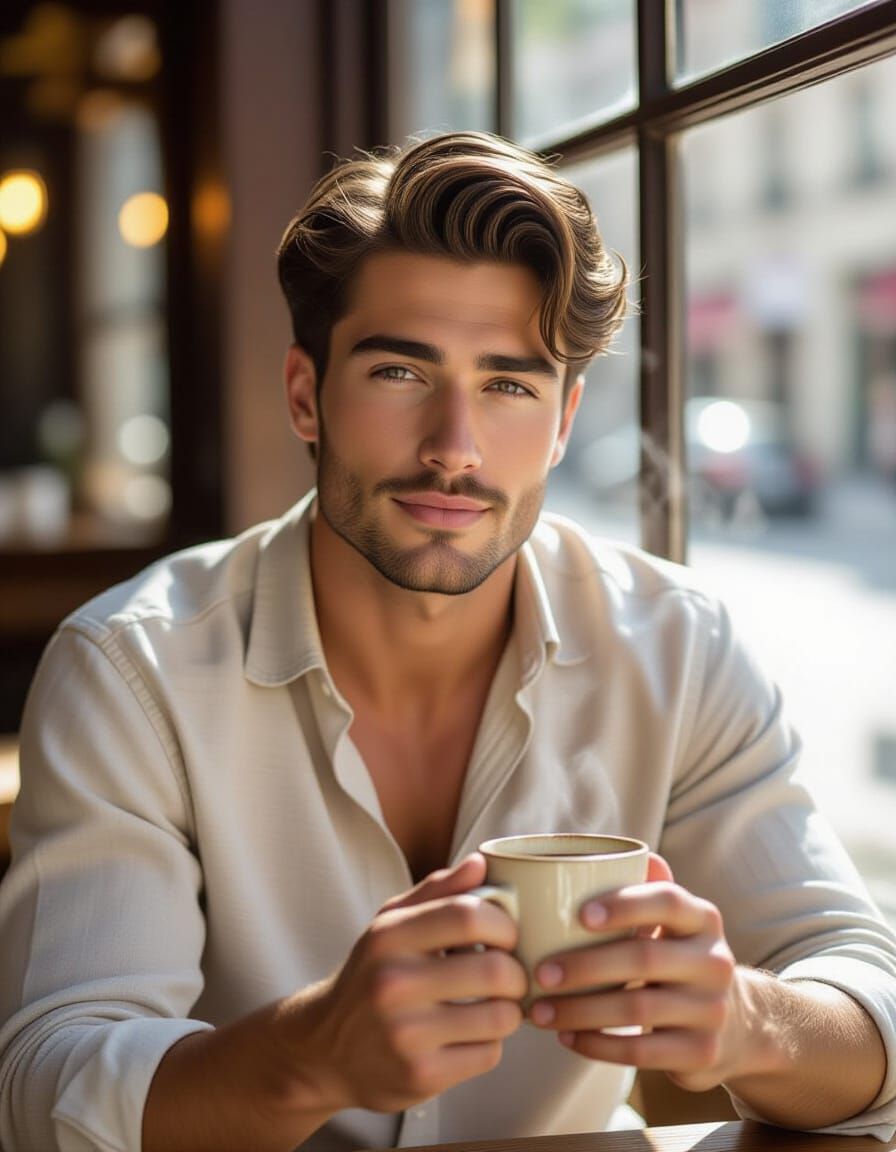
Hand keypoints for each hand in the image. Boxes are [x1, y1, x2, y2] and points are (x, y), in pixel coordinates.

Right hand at [284, 855, 526, 1114]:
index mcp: (389, 936)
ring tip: (493, 1004)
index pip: (469, 915)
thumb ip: (437, 891)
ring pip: (500, 1017)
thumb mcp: (390, 924)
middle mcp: (393, 984)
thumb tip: (480, 863)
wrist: (324, 1048)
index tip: (506, 935)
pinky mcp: (420, 1076)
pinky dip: (490, 1043)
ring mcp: (406, 1034)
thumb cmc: (371, 975)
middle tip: (510, 975)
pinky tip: (469, 1035)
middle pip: (494, 970)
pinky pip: (488, 1054)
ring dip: (508, 1010)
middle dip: (516, 972)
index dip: (503, 924)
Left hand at [527, 854, 740, 1091]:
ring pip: (637, 1011)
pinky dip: (597, 1045)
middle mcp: (715, 961)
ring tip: (539, 1011)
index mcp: (703, 918)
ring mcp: (713, 1009)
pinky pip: (641, 1052)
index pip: (667, 901)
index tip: (579, 914)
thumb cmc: (676, 956)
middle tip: (540, 972)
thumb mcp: (672, 920)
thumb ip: (643, 886)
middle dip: (585, 966)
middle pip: (645, 958)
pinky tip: (567, 1037)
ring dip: (580, 1011)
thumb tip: (601, 854)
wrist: (734, 1021)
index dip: (624, 905)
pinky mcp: (703, 1052)